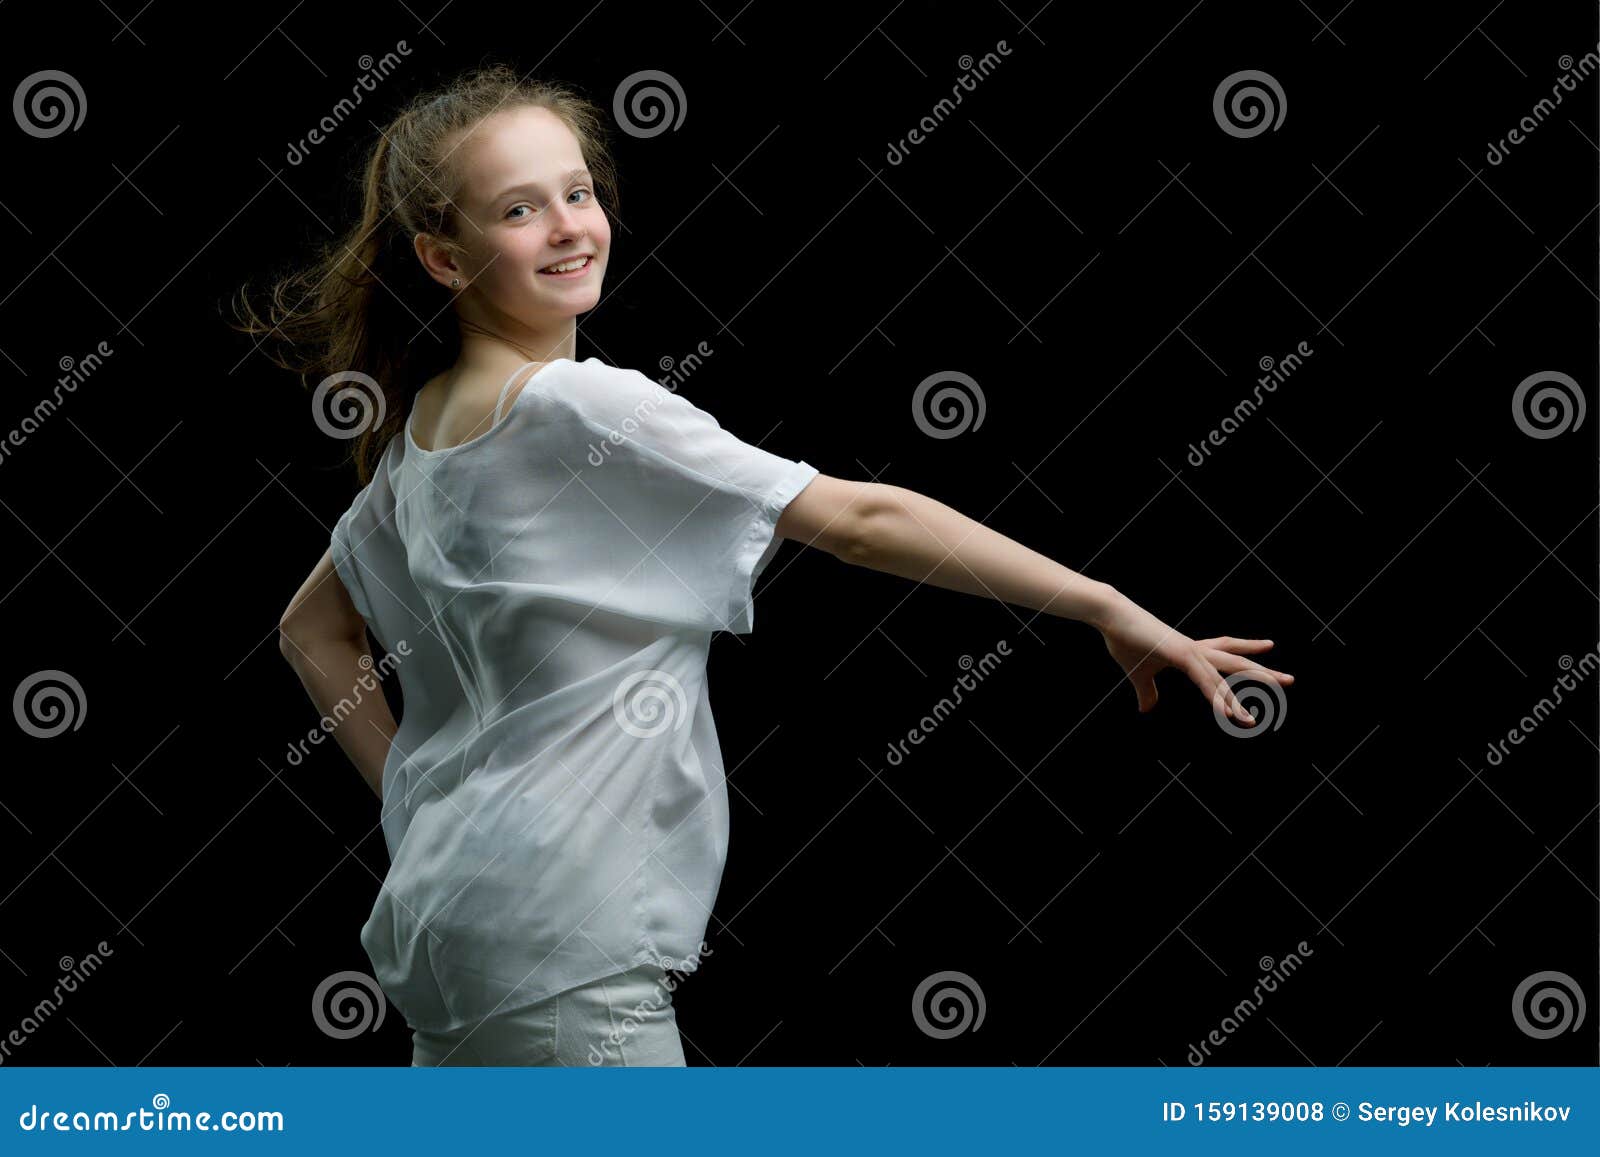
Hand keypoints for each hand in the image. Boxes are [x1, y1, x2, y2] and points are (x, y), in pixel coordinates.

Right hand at [1092, 591, 1293, 725]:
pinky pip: (1205, 681)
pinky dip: (1217, 697)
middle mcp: (1195, 649)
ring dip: (1249, 687)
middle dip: (1263, 672)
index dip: (1245, 654)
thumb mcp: (1137, 673)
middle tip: (1290, 680)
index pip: (1224, 652)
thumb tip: (1147, 710)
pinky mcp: (1180, 656)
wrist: (1112, 616)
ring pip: (1227, 672)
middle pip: (1236, 661)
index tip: (1268, 651)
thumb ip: (1147, 691)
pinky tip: (1229, 713)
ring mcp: (1190, 652)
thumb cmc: (1123, 639)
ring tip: (1270, 698)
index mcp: (1188, 651)